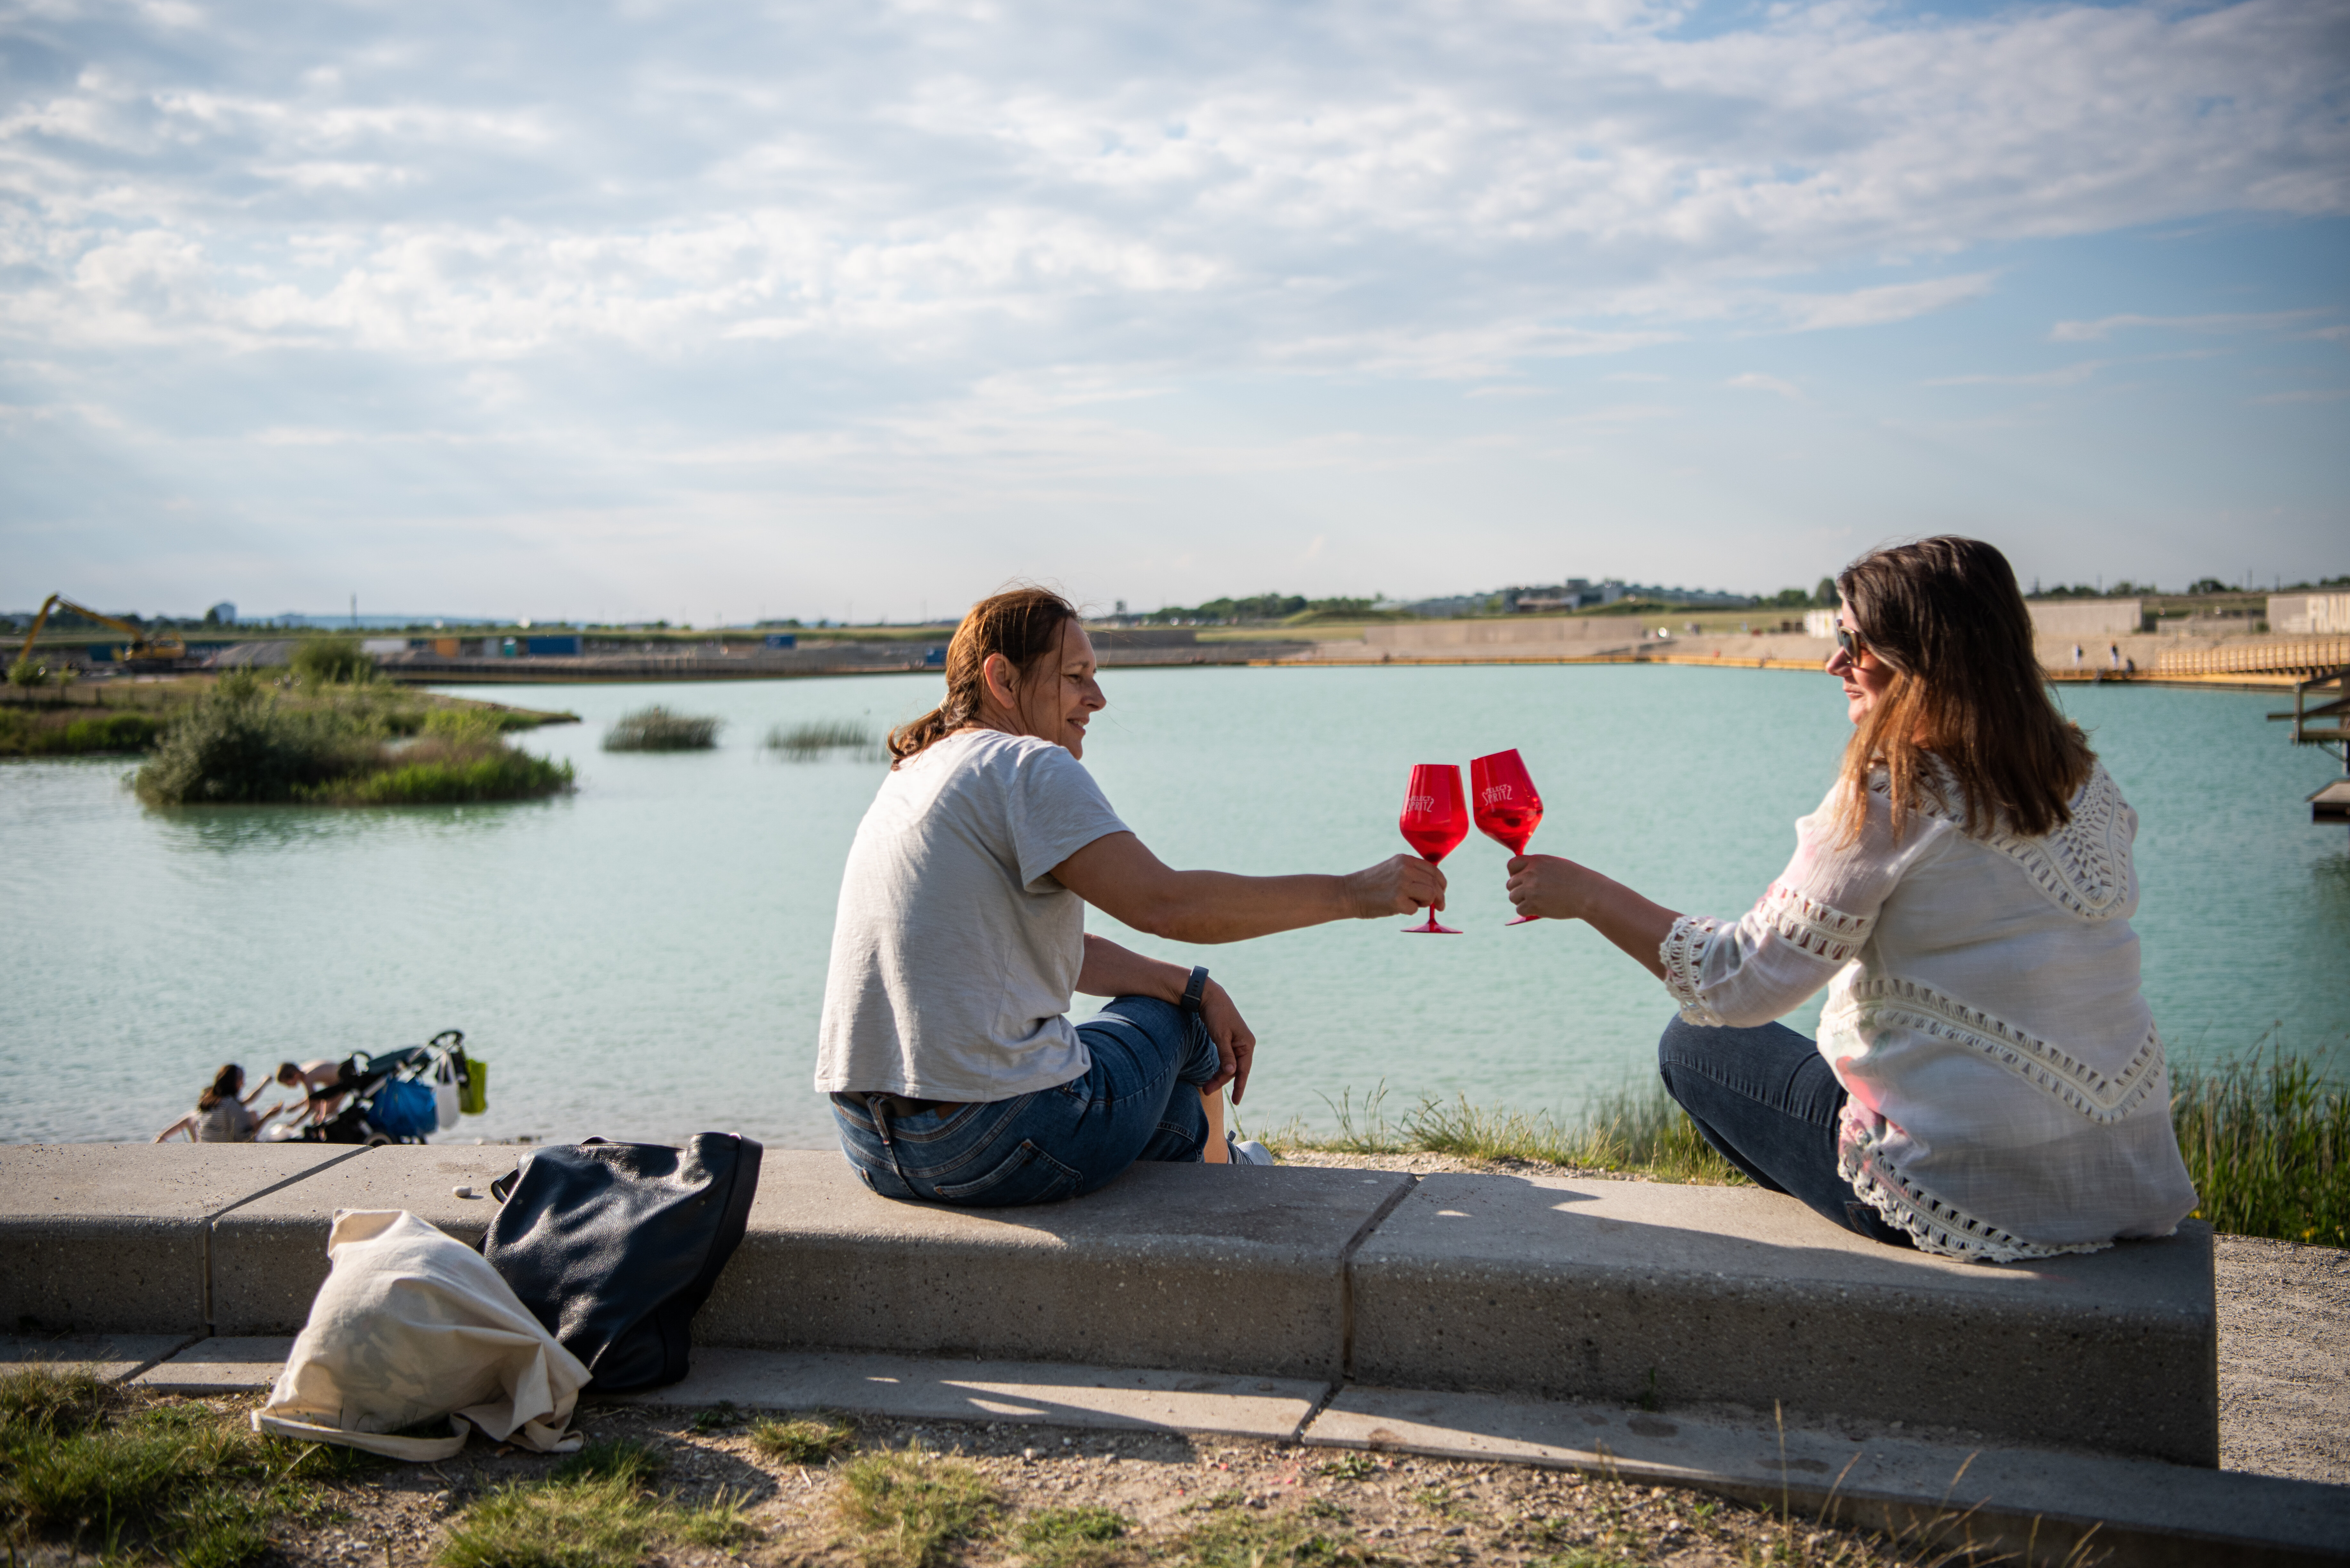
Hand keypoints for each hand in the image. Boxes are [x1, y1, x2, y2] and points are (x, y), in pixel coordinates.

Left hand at [1198, 980, 1257, 1103]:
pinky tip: (1213, 1075)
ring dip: (1219, 1076)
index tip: (1236, 1102)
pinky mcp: (1229, 1041)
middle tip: (1206, 1091)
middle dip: (1222, 1081)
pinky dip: (1220, 1068)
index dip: (1240, 1087)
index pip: (1243, 1070)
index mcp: (1247, 1044)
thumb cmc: (1215, 1014)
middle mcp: (1245, 1045)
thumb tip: (1232, 1072)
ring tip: (1206, 1086)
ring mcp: (1237, 1043)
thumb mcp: (1220, 1035)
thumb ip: (1226, 1055)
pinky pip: (1226, 1060)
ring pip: (1230, 1066)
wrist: (1208, 996)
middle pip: (1235, 1069)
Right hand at [1343, 853, 1447, 919]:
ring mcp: (1401, 884)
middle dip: (1439, 897)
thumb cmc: (1371, 885)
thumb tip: (1435, 888)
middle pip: (1435, 883)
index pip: (1434, 870)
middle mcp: (1405, 869)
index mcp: (1404, 859)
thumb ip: (1412, 873)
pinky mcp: (1397, 900)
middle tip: (1439, 906)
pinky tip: (1397, 908)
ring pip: (1430, 895)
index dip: (1441, 883)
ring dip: (1425, 903)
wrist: (1348, 893)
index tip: (1442, 892)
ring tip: (1411, 904)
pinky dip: (1409, 911)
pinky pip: (1415, 909)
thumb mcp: (1392, 869)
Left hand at [1505, 853, 1600, 921]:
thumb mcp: (1557, 866)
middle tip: (1531, 896)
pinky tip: (1538, 910)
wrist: (1588, 893)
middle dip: (1519, 891)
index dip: (1514, 874)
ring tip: (1535, 903)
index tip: (1521, 881)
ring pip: (1513, 897)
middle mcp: (1530, 873)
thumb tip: (1525, 878)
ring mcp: (1530, 889)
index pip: (1511, 865)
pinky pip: (1519, 910)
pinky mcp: (1533, 904)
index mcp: (1536, 861)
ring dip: (1522, 902)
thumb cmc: (1577, 880)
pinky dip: (1527, 912)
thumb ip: (1540, 869)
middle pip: (1510, 884)